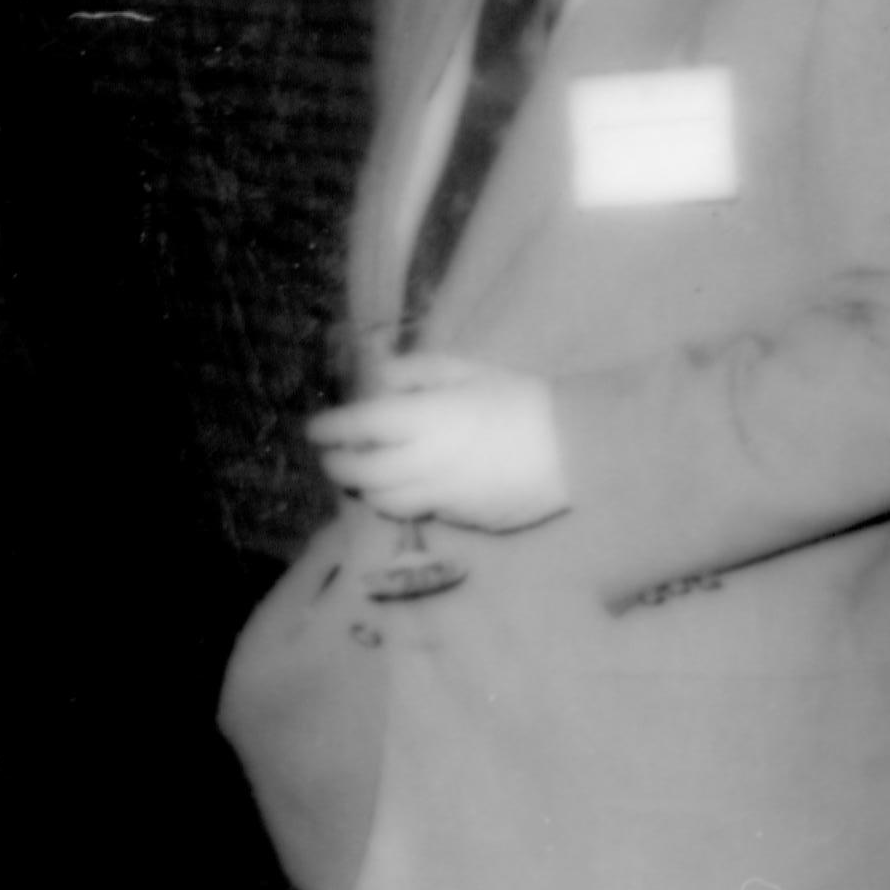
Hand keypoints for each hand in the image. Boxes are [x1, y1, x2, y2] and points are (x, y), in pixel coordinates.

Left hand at [308, 353, 567, 530]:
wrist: (575, 447)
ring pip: (386, 502)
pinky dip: (408, 500)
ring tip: (367, 476)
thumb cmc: (520, 398)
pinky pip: (423, 511)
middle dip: (339, 466)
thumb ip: (416, 372)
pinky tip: (414, 487)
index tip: (314, 430)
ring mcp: (442, 497)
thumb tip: (379, 380)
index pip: (357, 427)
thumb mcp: (466, 370)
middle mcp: (422, 464)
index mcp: (421, 420)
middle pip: (362, 473)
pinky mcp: (463, 520)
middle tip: (332, 458)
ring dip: (369, 489)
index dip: (329, 430)